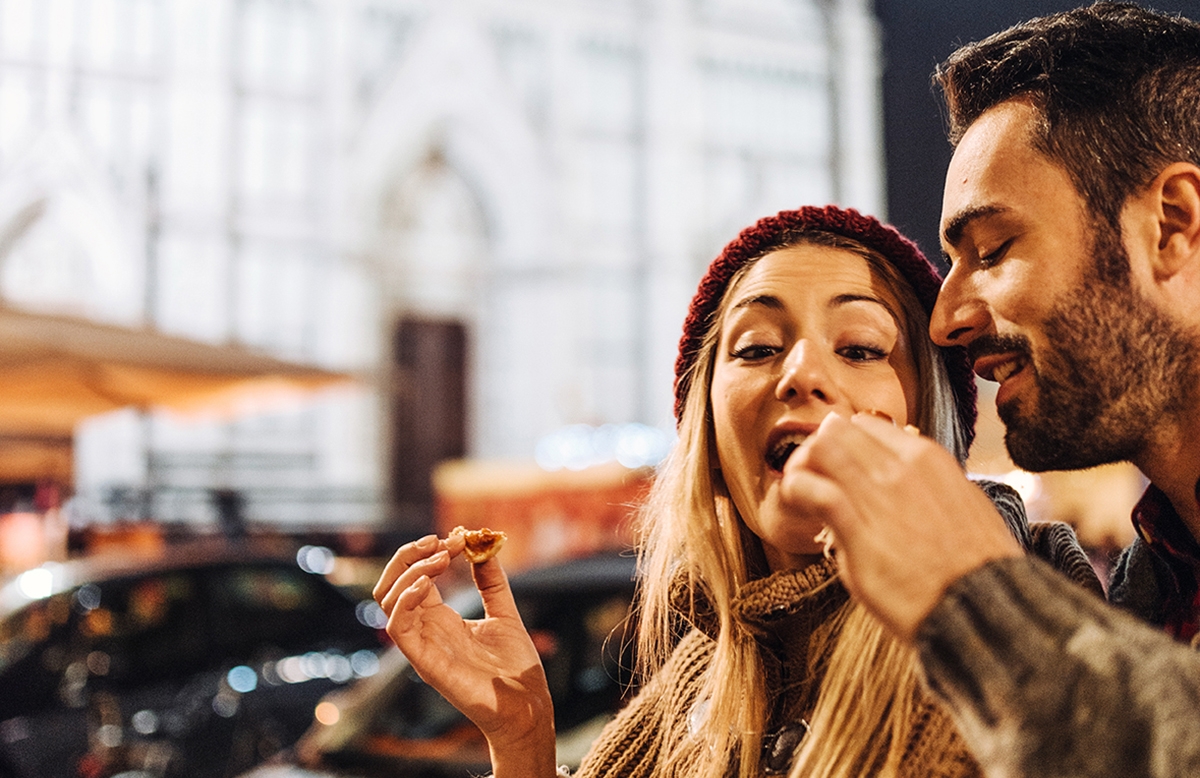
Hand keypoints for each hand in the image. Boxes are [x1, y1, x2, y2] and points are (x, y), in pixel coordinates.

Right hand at [373, 534, 555, 773]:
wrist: (526, 702)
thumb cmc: (515, 666)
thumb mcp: (503, 612)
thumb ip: (490, 581)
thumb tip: (482, 544)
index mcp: (441, 619)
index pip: (415, 577)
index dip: (430, 551)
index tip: (459, 538)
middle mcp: (426, 630)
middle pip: (391, 584)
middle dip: (409, 555)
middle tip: (440, 541)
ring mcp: (423, 645)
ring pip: (388, 600)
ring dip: (410, 571)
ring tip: (442, 558)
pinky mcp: (424, 661)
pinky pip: (398, 627)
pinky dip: (405, 599)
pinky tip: (429, 584)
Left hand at [781, 412, 1022, 639]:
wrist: (983, 605)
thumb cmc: (975, 566)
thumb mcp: (964, 504)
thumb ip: (929, 484)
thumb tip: (905, 476)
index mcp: (927, 458)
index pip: (865, 426)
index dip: (843, 446)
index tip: (836, 470)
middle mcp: (901, 466)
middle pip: (836, 432)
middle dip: (815, 451)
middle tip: (811, 481)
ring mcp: (879, 493)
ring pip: (819, 449)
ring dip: (801, 468)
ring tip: (801, 495)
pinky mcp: (858, 527)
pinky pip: (810, 488)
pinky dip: (795, 492)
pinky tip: (799, 509)